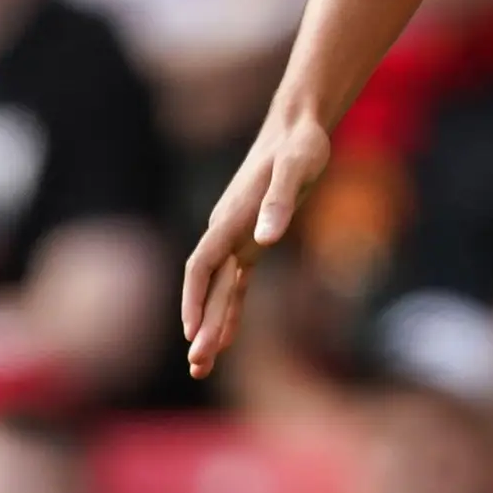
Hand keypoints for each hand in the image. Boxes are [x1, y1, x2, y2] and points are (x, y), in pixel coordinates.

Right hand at [181, 97, 332, 376]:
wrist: (297, 127)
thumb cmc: (300, 144)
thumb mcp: (298, 168)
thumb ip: (281, 202)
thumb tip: (265, 239)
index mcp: (230, 218)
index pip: (201, 265)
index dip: (194, 299)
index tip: (191, 332)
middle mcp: (226, 230)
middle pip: (205, 286)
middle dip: (201, 326)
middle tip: (198, 365)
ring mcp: (236, 237)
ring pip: (215, 289)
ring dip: (210, 325)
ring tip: (202, 365)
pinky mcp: (250, 241)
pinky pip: (233, 283)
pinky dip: (229, 310)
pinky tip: (226, 338)